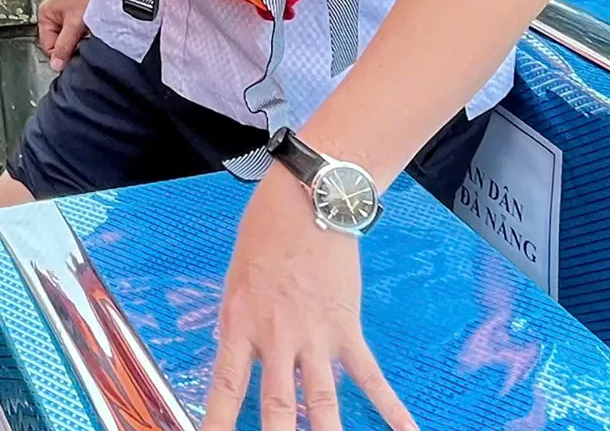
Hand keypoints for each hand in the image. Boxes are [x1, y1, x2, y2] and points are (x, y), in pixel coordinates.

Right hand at [36, 0, 104, 71]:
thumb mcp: (75, 23)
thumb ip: (65, 45)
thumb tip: (56, 65)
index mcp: (45, 15)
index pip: (49, 47)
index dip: (62, 54)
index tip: (76, 56)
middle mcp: (53, 14)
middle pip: (60, 42)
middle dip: (73, 45)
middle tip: (85, 39)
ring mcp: (65, 11)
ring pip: (71, 35)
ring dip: (82, 37)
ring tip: (91, 29)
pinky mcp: (78, 10)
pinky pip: (79, 28)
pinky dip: (87, 29)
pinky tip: (94, 25)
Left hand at [203, 171, 415, 430]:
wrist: (307, 201)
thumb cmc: (265, 232)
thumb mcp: (236, 277)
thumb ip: (238, 321)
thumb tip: (237, 354)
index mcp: (241, 323)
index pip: (226, 386)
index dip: (219, 421)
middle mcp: (276, 337)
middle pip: (276, 406)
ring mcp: (314, 336)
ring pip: (321, 401)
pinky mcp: (347, 329)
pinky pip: (370, 376)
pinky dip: (391, 408)